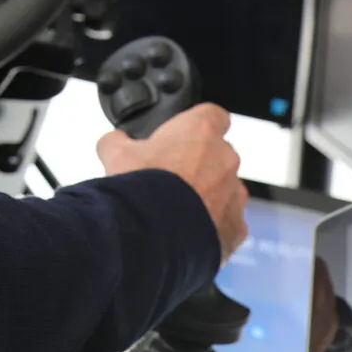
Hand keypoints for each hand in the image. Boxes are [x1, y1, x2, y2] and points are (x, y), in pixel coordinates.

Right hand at [99, 103, 247, 262]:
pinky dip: (213, 227)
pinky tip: (190, 232)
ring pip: (226, 190)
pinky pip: (229, 223)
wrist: (153, 236)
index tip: (184, 137)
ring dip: (209, 196)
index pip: (213, 115)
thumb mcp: (114, 153)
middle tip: (171, 179)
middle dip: (199, 165)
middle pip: (219, 155)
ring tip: (178, 210)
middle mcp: (225, 158)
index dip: (198, 125)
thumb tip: (115, 140)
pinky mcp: (236, 227)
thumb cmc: (141, 190)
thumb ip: (118, 140)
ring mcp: (234, 194)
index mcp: (201, 131)